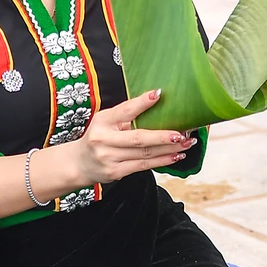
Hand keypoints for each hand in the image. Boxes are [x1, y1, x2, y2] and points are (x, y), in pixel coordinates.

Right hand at [73, 90, 195, 184]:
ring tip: (187, 143)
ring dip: (169, 149)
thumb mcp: (106, 121)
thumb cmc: (99, 137)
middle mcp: (104, 139)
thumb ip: (126, 115)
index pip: (125, 110)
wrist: (79, 163)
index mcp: (103, 121)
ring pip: (145, 154)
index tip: (159, 94)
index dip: (142, 103)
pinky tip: (176, 156)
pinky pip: (144, 166)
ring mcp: (109, 158)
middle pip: (138, 138)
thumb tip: (157, 101)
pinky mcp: (116, 172)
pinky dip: (162, 161)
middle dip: (162, 136)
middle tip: (182, 133)